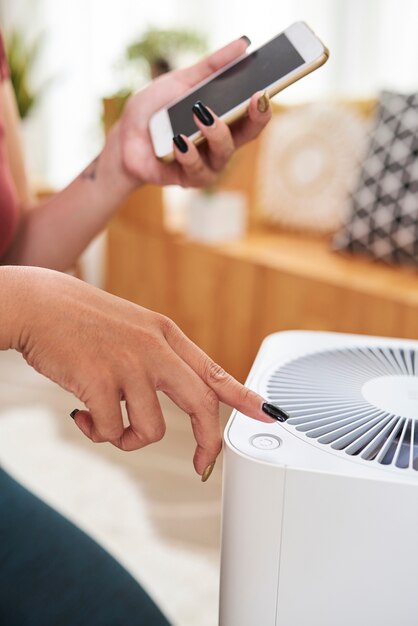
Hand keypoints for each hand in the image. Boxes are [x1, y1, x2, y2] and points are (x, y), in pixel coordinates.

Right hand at [16, 268, 272, 475]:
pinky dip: (96, 433)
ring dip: (126, 440)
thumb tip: (171, 403)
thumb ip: (157, 360)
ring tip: (104, 425)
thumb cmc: (81, 320)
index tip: (269, 413)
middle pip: (201, 405)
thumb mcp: (132, 329)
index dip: (245, 396)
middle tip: (202, 466)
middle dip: (208, 443)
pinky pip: (110, 430)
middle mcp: (155, 349)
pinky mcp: (99, 381)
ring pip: (151, 430)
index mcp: (165, 335)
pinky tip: (79, 415)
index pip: (214, 371)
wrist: (38, 304)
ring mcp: (129, 364)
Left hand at [115, 37, 271, 188]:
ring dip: (216, 132)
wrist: (124, 139)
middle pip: (248, 135)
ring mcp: (207, 163)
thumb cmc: (154, 111)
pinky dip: (188, 153)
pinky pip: (197, 169)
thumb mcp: (180, 82)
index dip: (263, 105)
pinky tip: (178, 140)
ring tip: (200, 114)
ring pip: (224, 152)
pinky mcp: (189, 179)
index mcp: (223, 119)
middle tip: (254, 98)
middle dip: (255, 118)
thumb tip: (243, 44)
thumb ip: (210, 67)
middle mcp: (221, 143)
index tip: (265, 89)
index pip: (252, 114)